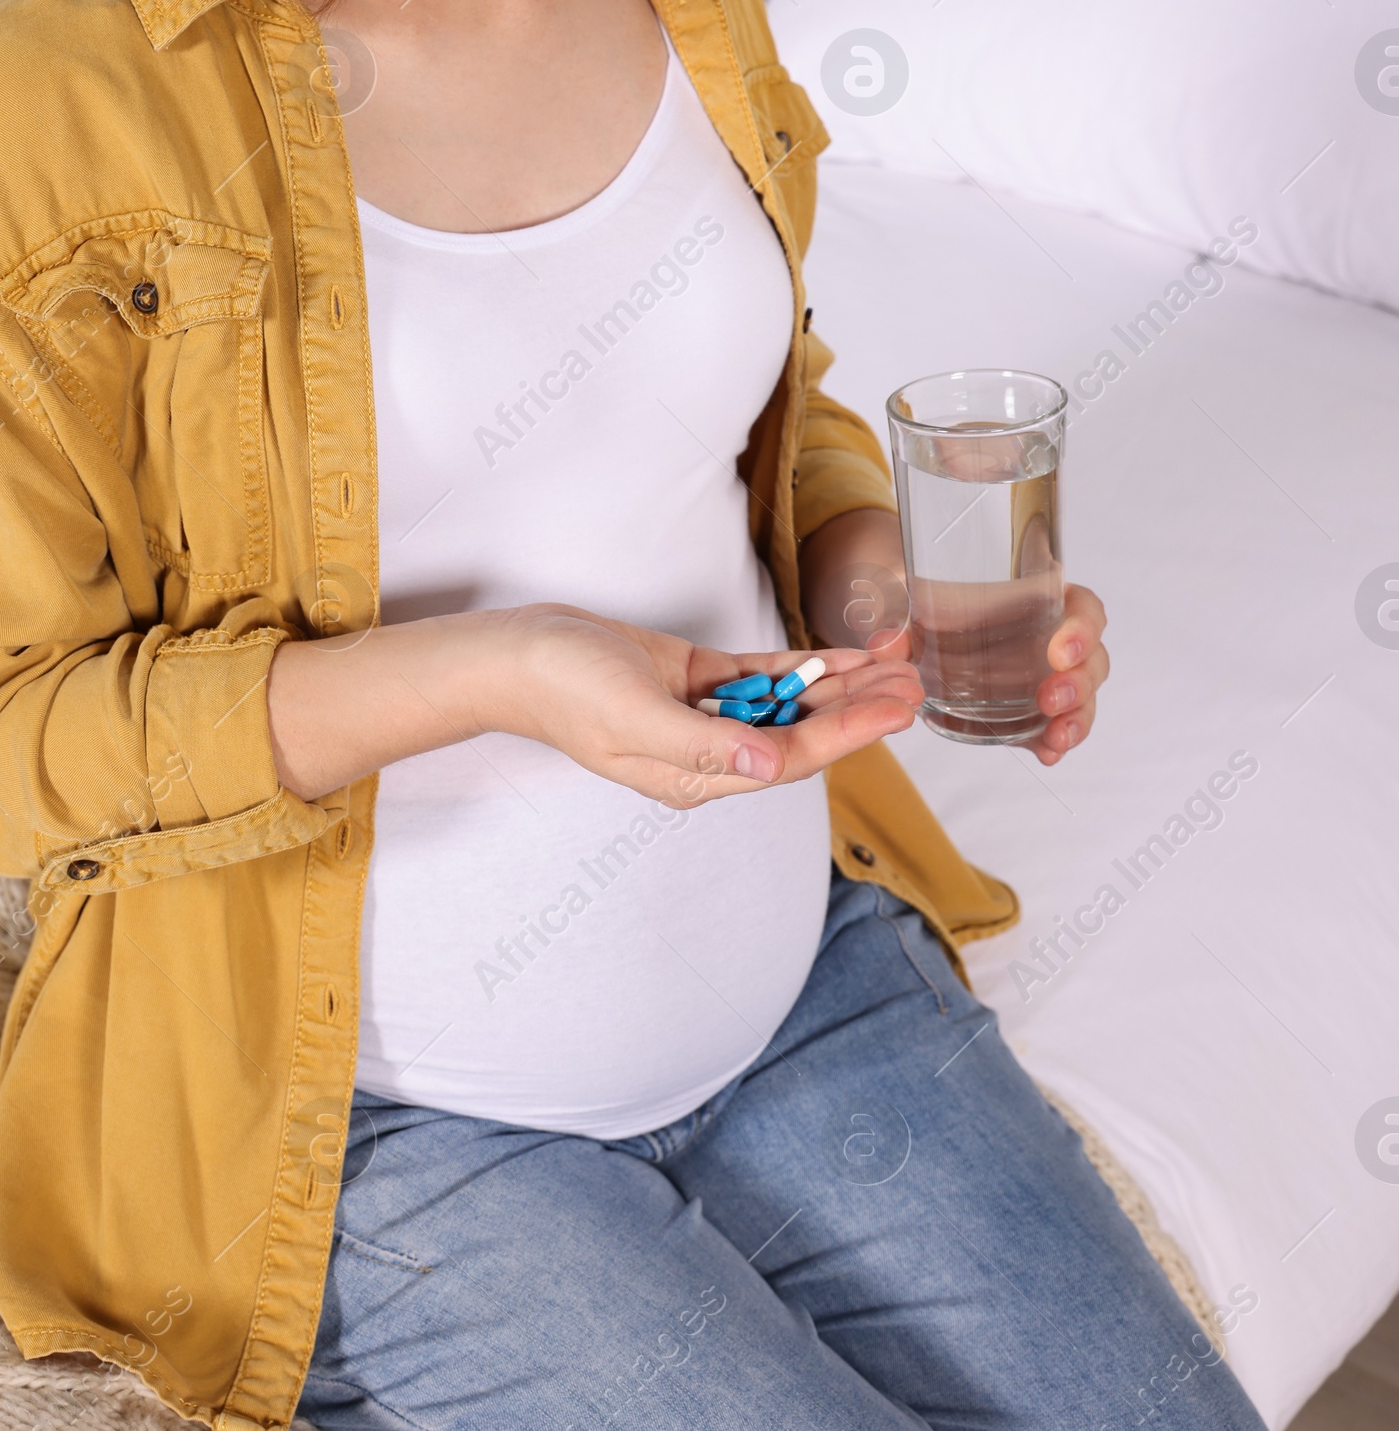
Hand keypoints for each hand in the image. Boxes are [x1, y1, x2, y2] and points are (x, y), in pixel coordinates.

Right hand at [266, 600, 921, 807]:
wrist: (515, 654)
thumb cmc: (563, 689)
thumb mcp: (634, 717)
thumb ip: (705, 746)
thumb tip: (770, 767)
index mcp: (696, 776)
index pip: (790, 757)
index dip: (849, 732)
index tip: (896, 707)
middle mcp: (708, 753)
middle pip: (802, 732)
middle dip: (860, 710)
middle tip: (915, 682)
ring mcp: (704, 716)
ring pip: (789, 703)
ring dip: (840, 684)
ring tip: (896, 663)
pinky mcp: (696, 682)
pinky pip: (763, 679)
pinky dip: (804, 667)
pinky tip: (844, 655)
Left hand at [799, 508, 1109, 767]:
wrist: (928, 633)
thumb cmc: (941, 608)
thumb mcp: (921, 608)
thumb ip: (903, 625)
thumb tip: (884, 646)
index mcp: (1043, 602)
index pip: (1084, 609)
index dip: (1082, 628)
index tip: (1060, 650)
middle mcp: (1056, 641)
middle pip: (1093, 659)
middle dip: (1079, 681)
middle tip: (1050, 698)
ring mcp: (1051, 679)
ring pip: (1084, 698)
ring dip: (1076, 718)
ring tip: (1056, 737)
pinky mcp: (1036, 713)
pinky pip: (1059, 727)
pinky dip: (1057, 741)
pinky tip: (1048, 753)